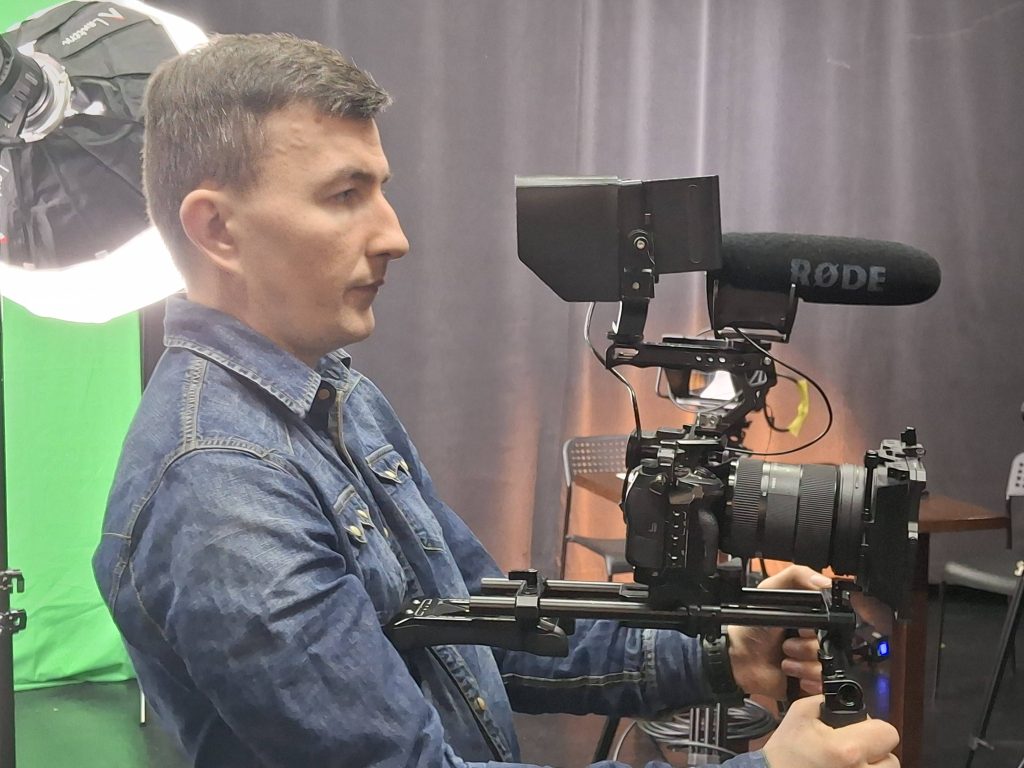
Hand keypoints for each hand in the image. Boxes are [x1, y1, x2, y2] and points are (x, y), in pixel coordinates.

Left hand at [726, 565, 830, 698]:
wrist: (738, 658)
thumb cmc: (752, 624)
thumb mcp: (771, 590)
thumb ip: (795, 576)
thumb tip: (825, 581)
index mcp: (812, 618)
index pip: (834, 623)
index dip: (820, 627)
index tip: (803, 627)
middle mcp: (815, 639)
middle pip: (833, 645)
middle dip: (808, 646)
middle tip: (787, 643)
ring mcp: (813, 661)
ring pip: (827, 665)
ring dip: (803, 664)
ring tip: (785, 659)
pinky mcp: (810, 681)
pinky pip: (823, 682)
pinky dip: (807, 679)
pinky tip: (791, 673)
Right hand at [762, 695, 899, 766]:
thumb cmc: (786, 750)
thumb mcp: (800, 712)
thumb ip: (826, 702)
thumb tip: (846, 702)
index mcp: (848, 749)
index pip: (887, 732)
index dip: (873, 727)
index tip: (858, 729)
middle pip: (891, 757)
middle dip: (874, 750)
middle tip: (852, 747)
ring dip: (872, 766)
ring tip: (849, 762)